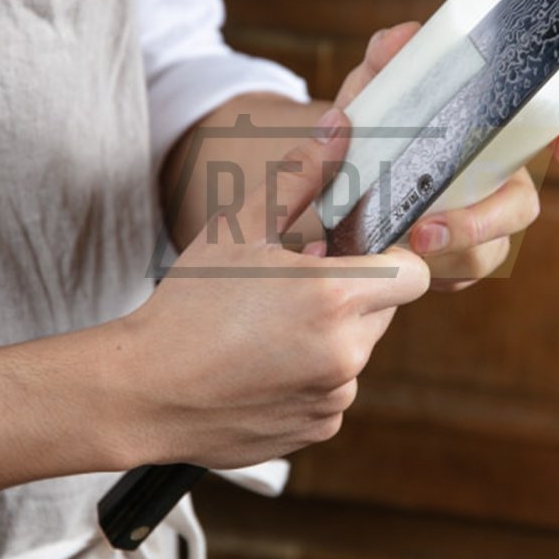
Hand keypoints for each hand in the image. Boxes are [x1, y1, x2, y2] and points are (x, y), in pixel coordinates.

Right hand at [111, 109, 429, 469]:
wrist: (143, 391)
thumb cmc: (188, 304)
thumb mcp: (238, 227)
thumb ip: (298, 176)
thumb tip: (339, 129)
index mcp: (335, 297)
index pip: (414, 272)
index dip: (391, 258)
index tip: (354, 255)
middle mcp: (347, 353)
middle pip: (384, 310)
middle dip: (352, 294)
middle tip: (293, 288)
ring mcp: (334, 396)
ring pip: (356, 352)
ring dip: (330, 337)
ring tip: (269, 330)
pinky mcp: (318, 428)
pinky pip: (333, 391)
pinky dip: (311, 378)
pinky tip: (262, 368)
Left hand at [334, 23, 558, 291]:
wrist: (335, 177)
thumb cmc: (367, 125)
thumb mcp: (370, 88)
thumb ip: (383, 57)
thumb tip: (402, 39)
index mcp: (488, 128)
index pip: (548, 125)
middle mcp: (496, 176)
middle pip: (521, 204)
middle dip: (480, 223)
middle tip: (424, 231)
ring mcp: (482, 222)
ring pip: (492, 249)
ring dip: (450, 254)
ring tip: (401, 249)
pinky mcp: (461, 259)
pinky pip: (464, 275)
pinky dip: (436, 273)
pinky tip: (404, 264)